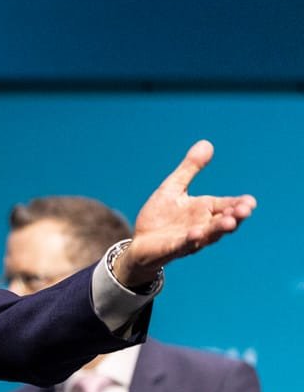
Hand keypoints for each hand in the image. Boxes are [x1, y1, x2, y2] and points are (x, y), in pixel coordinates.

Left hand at [114, 140, 255, 286]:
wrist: (140, 242)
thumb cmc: (160, 216)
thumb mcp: (173, 188)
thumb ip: (189, 169)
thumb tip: (206, 143)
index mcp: (205, 210)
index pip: (227, 206)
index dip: (239, 205)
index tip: (250, 202)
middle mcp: (202, 226)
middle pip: (223, 222)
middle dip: (235, 217)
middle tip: (245, 211)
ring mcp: (188, 239)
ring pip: (208, 235)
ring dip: (218, 229)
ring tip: (229, 222)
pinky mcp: (172, 249)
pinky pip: (183, 245)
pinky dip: (190, 240)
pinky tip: (195, 233)